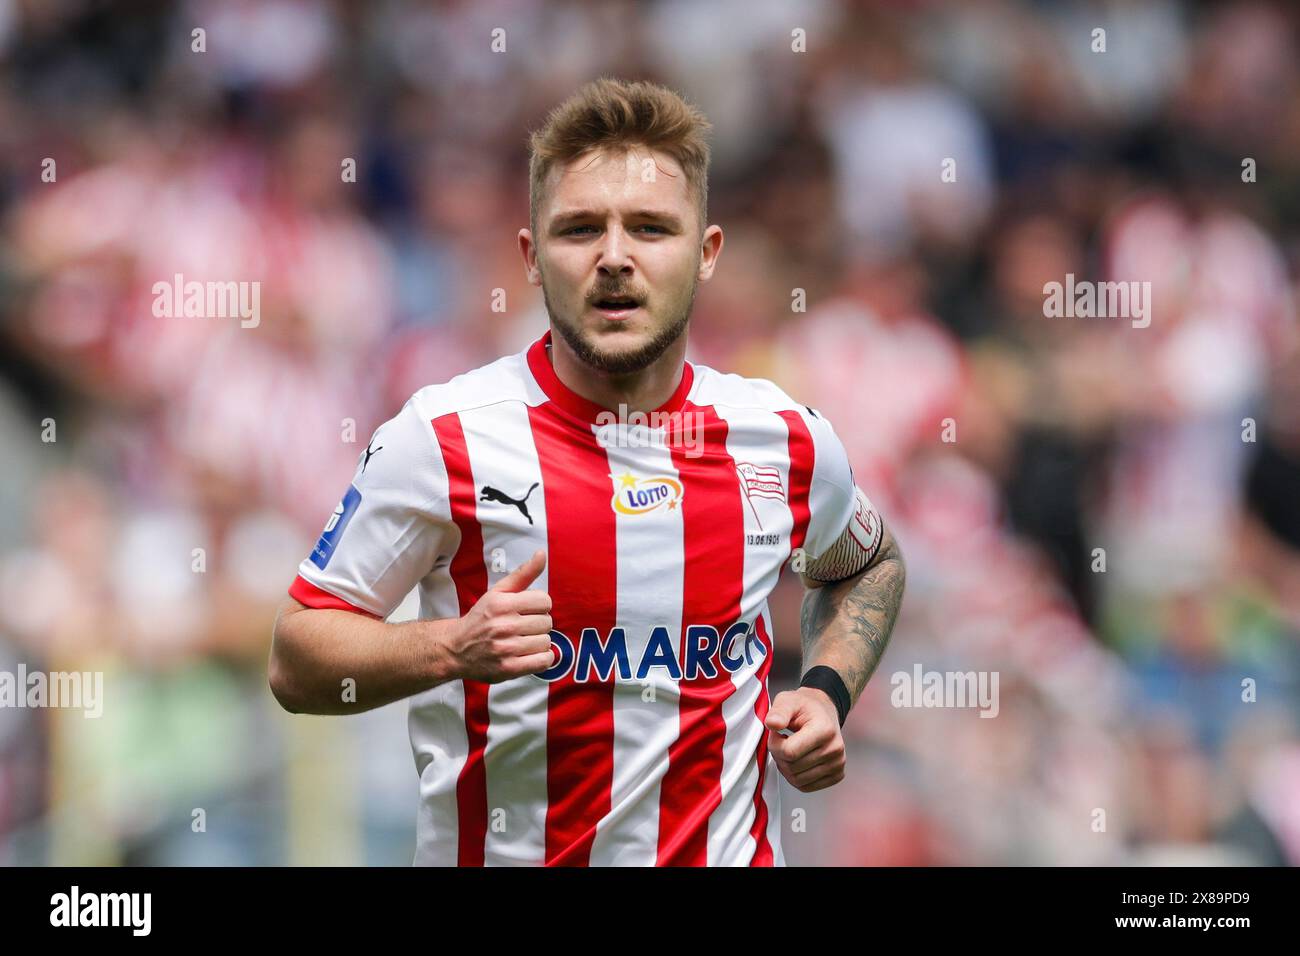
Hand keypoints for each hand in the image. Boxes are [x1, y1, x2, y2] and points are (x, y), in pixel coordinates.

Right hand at [445, 550, 553, 682]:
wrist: (455, 649)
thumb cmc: (480, 618)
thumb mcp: (497, 592)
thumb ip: (523, 574)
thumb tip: (542, 554)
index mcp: (502, 604)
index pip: (544, 601)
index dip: (540, 605)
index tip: (529, 610)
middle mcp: (504, 625)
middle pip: (547, 622)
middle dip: (538, 623)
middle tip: (524, 627)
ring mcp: (506, 648)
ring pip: (546, 641)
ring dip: (539, 641)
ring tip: (525, 641)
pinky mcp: (509, 668)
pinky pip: (543, 661)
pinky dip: (543, 658)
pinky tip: (531, 653)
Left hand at [765, 686, 845, 792]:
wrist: (824, 711)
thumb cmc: (804, 707)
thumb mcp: (788, 700)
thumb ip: (779, 711)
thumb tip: (772, 723)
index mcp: (824, 729)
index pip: (790, 752)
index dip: (774, 745)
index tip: (776, 733)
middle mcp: (835, 749)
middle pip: (792, 768)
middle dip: (779, 756)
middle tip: (781, 741)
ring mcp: (838, 764)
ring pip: (797, 780)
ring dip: (785, 768)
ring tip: (789, 750)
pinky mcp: (837, 774)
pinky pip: (806, 787)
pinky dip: (795, 777)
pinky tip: (797, 760)